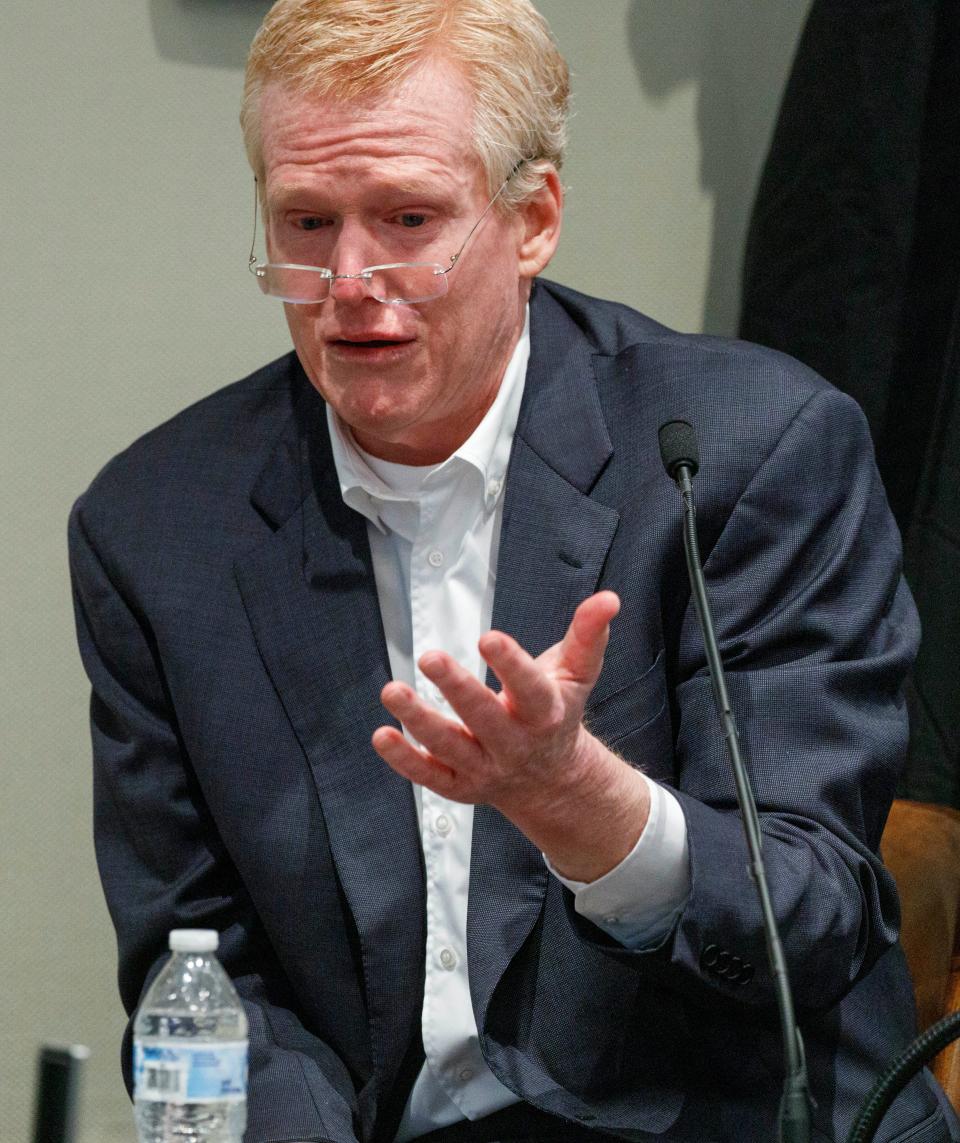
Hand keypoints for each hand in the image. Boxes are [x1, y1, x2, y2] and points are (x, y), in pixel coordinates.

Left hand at [371, 590, 649, 880]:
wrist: (552, 781)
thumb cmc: (556, 714)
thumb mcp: (577, 675)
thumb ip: (588, 635)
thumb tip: (608, 598)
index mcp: (545, 713)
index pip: (530, 689)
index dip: (511, 664)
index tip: (489, 638)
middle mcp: (515, 744)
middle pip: (485, 719)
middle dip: (457, 689)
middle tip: (429, 657)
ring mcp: (486, 768)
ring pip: (450, 748)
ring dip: (419, 721)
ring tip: (392, 690)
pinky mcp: (460, 786)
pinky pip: (430, 776)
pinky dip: (404, 760)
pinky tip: (383, 735)